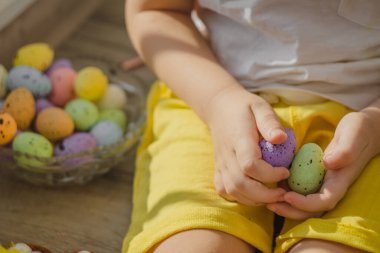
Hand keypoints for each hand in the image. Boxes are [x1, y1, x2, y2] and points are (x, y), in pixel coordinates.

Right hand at [205, 85, 289, 205]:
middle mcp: (227, 155)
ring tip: (272, 194)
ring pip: (232, 191)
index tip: (286, 170)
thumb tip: (281, 139)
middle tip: (283, 191)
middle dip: (264, 194)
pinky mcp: (217, 169)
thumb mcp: (260, 107)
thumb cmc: (244, 108)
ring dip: (254, 199)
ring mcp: (220, 163)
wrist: (219, 107)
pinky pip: (224, 191)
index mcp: (238, 139)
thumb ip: (270, 122)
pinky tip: (254, 193)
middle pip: (240, 184)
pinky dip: (239, 197)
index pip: (250, 165)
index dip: (270, 174)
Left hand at [267, 110, 379, 218]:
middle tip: (270, 205)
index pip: (324, 201)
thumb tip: (328, 163)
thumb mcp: (354, 134)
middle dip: (291, 210)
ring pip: (305, 203)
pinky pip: (301, 189)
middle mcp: (331, 185)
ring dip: (287, 205)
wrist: (364, 130)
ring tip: (267, 201)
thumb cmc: (359, 131)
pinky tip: (272, 184)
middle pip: (312, 209)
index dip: (305, 204)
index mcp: (341, 179)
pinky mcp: (315, 176)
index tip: (287, 195)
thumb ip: (345, 150)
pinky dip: (287, 191)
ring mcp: (323, 182)